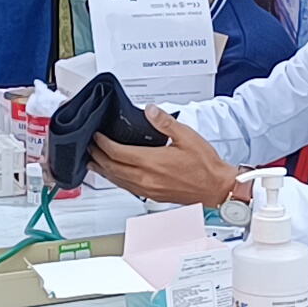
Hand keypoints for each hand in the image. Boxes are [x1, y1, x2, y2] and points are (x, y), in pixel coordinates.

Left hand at [87, 106, 240, 206]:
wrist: (216, 187)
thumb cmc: (205, 165)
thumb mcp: (186, 136)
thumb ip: (164, 122)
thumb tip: (150, 110)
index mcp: (152, 162)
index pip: (118, 153)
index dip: (103, 144)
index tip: (97, 137)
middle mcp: (147, 179)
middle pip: (112, 168)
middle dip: (98, 156)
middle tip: (91, 148)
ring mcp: (148, 190)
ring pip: (117, 181)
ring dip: (103, 170)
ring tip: (94, 162)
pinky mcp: (153, 196)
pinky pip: (127, 188)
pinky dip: (116, 180)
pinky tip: (115, 176)